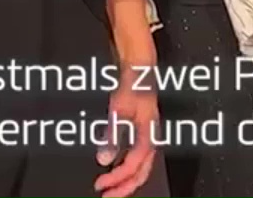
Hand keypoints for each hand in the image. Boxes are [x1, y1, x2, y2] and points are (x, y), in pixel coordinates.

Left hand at [96, 68, 159, 196]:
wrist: (141, 68)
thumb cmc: (133, 85)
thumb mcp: (119, 109)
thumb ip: (113, 135)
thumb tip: (105, 159)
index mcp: (149, 134)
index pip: (134, 164)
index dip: (117, 177)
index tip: (101, 184)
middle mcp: (151, 138)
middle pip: (142, 173)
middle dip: (124, 188)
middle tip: (107, 196)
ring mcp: (148, 136)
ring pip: (141, 168)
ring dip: (125, 180)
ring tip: (110, 188)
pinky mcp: (142, 133)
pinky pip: (138, 158)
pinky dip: (127, 169)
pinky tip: (115, 169)